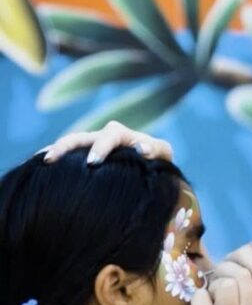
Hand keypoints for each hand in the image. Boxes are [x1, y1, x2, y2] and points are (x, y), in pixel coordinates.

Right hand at [43, 121, 173, 163]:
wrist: (148, 166)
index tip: (93, 162)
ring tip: (41, 162)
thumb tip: (144, 150)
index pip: (108, 136)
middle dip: (65, 147)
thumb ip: (156, 150)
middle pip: (78, 137)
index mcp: (119, 134)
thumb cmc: (156, 160)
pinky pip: (63, 158)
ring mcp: (87, 148)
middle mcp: (99, 137)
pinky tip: (36, 170)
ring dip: (53, 152)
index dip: (100, 147)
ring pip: (67, 146)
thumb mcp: (161, 154)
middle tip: (52, 160)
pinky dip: (51, 161)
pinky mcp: (80, 159)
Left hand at [181, 246, 251, 304]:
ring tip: (208, 297)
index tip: (232, 262)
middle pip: (240, 273)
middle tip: (214, 280)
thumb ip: (246, 283)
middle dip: (222, 268)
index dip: (245, 256)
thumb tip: (249, 246)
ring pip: (225, 283)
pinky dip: (196, 299)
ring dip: (211, 284)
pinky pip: (201, 297)